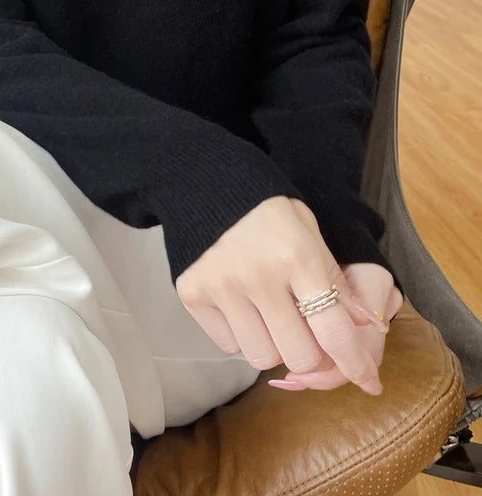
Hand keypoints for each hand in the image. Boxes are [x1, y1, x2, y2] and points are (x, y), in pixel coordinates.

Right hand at [174, 196, 392, 395]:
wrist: (206, 182)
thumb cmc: (268, 209)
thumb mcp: (310, 232)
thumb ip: (335, 281)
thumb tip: (367, 327)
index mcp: (297, 256)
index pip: (334, 331)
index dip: (356, 364)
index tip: (369, 381)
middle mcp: (259, 276)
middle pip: (300, 357)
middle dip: (310, 352)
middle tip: (306, 332)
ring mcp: (222, 286)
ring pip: (262, 357)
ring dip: (273, 344)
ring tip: (268, 313)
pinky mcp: (193, 294)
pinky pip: (228, 345)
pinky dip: (240, 333)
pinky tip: (240, 303)